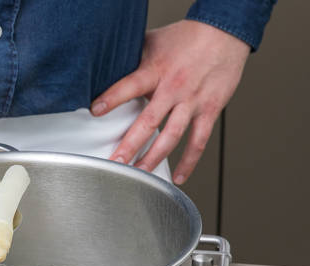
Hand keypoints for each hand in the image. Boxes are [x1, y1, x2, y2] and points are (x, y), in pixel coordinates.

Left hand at [91, 20, 249, 184]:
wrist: (226, 31)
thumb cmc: (187, 37)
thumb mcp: (153, 42)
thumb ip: (131, 59)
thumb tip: (104, 69)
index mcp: (157, 70)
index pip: (130, 85)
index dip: (112, 98)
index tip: (95, 111)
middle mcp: (174, 88)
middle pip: (149, 121)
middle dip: (130, 145)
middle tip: (115, 163)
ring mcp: (193, 101)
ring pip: (172, 136)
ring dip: (154, 158)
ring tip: (138, 175)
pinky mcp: (210, 110)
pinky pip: (199, 141)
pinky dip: (189, 161)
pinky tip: (177, 177)